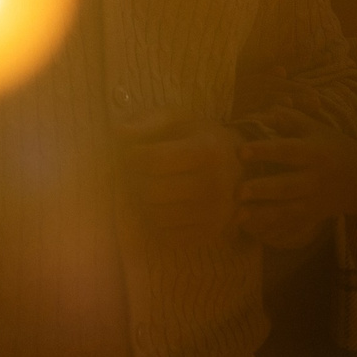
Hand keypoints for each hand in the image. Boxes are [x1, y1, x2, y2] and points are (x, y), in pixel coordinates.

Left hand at [119, 118, 245, 235]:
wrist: (238, 165)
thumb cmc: (199, 138)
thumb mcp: (177, 121)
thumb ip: (147, 124)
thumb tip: (118, 133)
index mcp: (208, 151)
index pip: (152, 160)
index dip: (130, 155)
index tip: (128, 152)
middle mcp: (215, 185)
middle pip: (151, 190)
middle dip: (132, 180)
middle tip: (129, 172)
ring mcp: (214, 214)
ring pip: (155, 215)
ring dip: (139, 202)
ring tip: (141, 186)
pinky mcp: (209, 234)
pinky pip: (166, 235)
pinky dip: (153, 221)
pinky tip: (156, 204)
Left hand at [236, 109, 356, 248]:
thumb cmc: (331, 147)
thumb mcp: (315, 129)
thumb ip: (288, 119)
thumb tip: (261, 113)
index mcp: (314, 153)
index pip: (287, 152)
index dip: (264, 151)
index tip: (240, 151)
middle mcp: (314, 180)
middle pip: (286, 186)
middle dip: (262, 190)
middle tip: (237, 192)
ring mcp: (313, 202)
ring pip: (286, 210)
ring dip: (261, 214)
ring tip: (238, 216)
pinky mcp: (311, 218)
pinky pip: (289, 226)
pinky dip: (270, 230)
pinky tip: (249, 230)